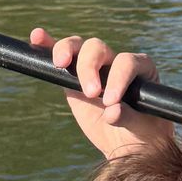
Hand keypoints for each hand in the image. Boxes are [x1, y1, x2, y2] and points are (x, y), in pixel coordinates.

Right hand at [29, 28, 175, 159]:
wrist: (128, 143)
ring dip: (67, 50)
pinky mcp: (73, 77)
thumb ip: (128, 118)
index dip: (118, 78)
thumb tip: (112, 111)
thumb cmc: (144, 134)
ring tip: (61, 64)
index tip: (111, 101)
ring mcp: (94, 68)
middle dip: (90, 67)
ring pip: (79, 46)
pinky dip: (48, 44)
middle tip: (91, 93)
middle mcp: (116, 62)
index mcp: (140, 69)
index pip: (127, 63)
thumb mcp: (142, 129)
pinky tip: (37, 37)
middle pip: (99, 49)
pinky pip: (62, 56)